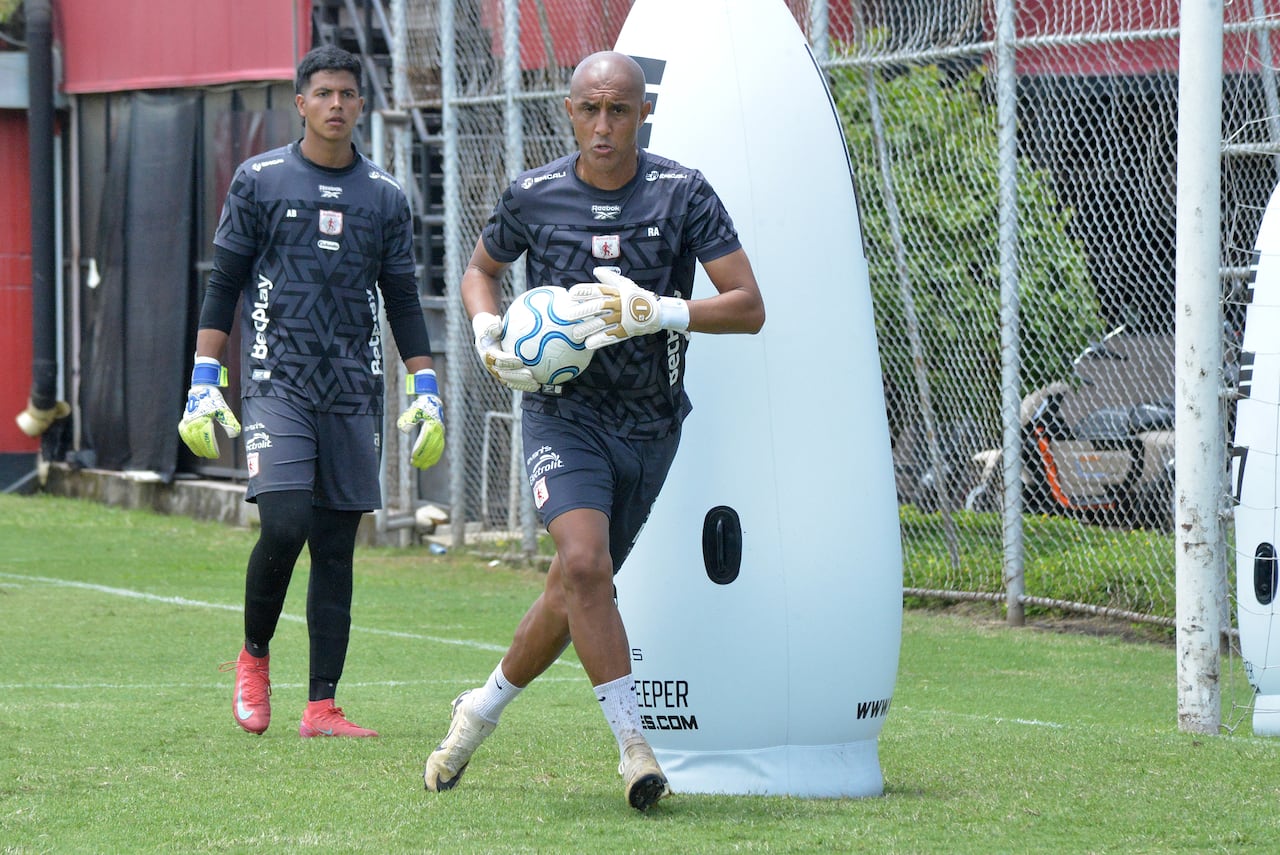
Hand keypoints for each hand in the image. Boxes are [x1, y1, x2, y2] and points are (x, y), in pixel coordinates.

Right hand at [178, 382, 240, 458]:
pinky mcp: (185, 419)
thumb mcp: (224, 411)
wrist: (202, 389)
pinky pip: (184, 432)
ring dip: (194, 447)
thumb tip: (234, 435)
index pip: (207, 439)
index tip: (216, 455)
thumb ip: (229, 423)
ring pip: (189, 438)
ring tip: (201, 453)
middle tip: (211, 456)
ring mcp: (187, 421)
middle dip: (204, 449)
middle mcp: (193, 422)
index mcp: (203, 421)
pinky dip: (187, 440)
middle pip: (198, 440)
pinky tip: (192, 444)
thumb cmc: (214, 400)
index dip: (211, 449)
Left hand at [396, 369, 445, 469]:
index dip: (419, 451)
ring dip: (429, 459)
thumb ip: (408, 420)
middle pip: (431, 447)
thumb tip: (404, 431)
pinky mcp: (441, 434)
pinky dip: (436, 456)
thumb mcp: (413, 411)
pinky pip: (440, 447)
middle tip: (415, 464)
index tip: (413, 458)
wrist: (432, 400)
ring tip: (422, 466)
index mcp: (431, 425)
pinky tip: (431, 462)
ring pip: (436, 449)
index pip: (424, 441)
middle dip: (423, 457)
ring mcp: (441, 432)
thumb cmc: (421, 406)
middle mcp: (437, 430)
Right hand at [472, 312, 539, 391]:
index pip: (497, 360)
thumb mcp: (487, 323)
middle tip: (531, 376)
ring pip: (510, 381)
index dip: (507, 362)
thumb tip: (497, 325)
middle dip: (517, 376)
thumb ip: (491, 325)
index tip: (520, 361)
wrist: (486, 334)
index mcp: (487, 354)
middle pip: (504, 374)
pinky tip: (539, 385)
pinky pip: (515, 382)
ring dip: (523, 384)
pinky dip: (526, 384)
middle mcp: (491, 366)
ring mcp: (498, 372)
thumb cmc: (490, 326)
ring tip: (536, 385)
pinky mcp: (505, 376)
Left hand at [567, 267, 689, 349]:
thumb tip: (596, 271)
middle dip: (582, 310)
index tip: (571, 294)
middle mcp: (618, 304)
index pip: (598, 290)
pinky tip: (589, 344)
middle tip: (567, 315)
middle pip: (598, 306)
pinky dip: (600, 340)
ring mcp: (622, 318)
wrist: (656, 311)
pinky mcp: (625, 330)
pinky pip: (611, 336)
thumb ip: (609, 278)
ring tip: (575, 333)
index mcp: (616, 292)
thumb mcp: (625, 284)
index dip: (584, 291)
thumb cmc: (637, 296)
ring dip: (588, 328)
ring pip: (603, 323)